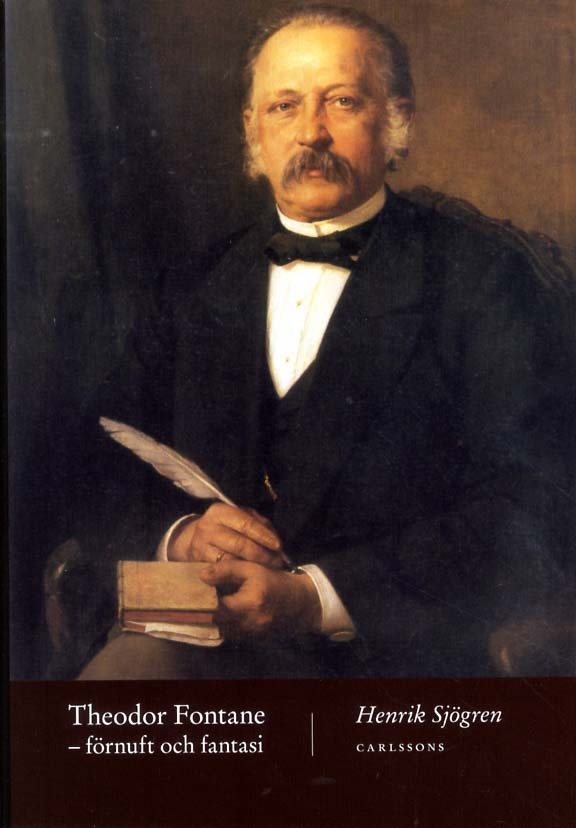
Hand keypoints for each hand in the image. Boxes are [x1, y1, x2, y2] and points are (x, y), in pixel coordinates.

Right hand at [167, 503, 283, 567]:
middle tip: (276, 562)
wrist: (193, 540)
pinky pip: (223, 572)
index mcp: (220, 512)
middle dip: (261, 555)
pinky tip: (250, 575)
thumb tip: (273, 537)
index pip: (246, 523)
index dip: (263, 535)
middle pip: (239, 544)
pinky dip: (238, 575)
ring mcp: (200, 547)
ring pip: (231, 561)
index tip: (278, 546)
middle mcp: (207, 527)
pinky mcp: (198, 564)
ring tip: (267, 569)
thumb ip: (257, 524)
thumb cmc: (225, 528)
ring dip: (252, 567)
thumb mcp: (239, 518)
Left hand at [200, 559, 321, 639]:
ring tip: (204, 606)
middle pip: (215, 622)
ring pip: (220, 630)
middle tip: (192, 601)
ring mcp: (250, 634)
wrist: (300, 603)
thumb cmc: (275, 581)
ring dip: (212, 620)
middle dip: (203, 612)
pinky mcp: (250, 639)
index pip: (216, 607)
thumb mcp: (252, 568)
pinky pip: (229, 634)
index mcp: (250, 603)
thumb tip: (201, 575)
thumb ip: (226, 569)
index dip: (201, 601)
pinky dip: (222, 624)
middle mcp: (249, 623)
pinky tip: (219, 613)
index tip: (190, 594)